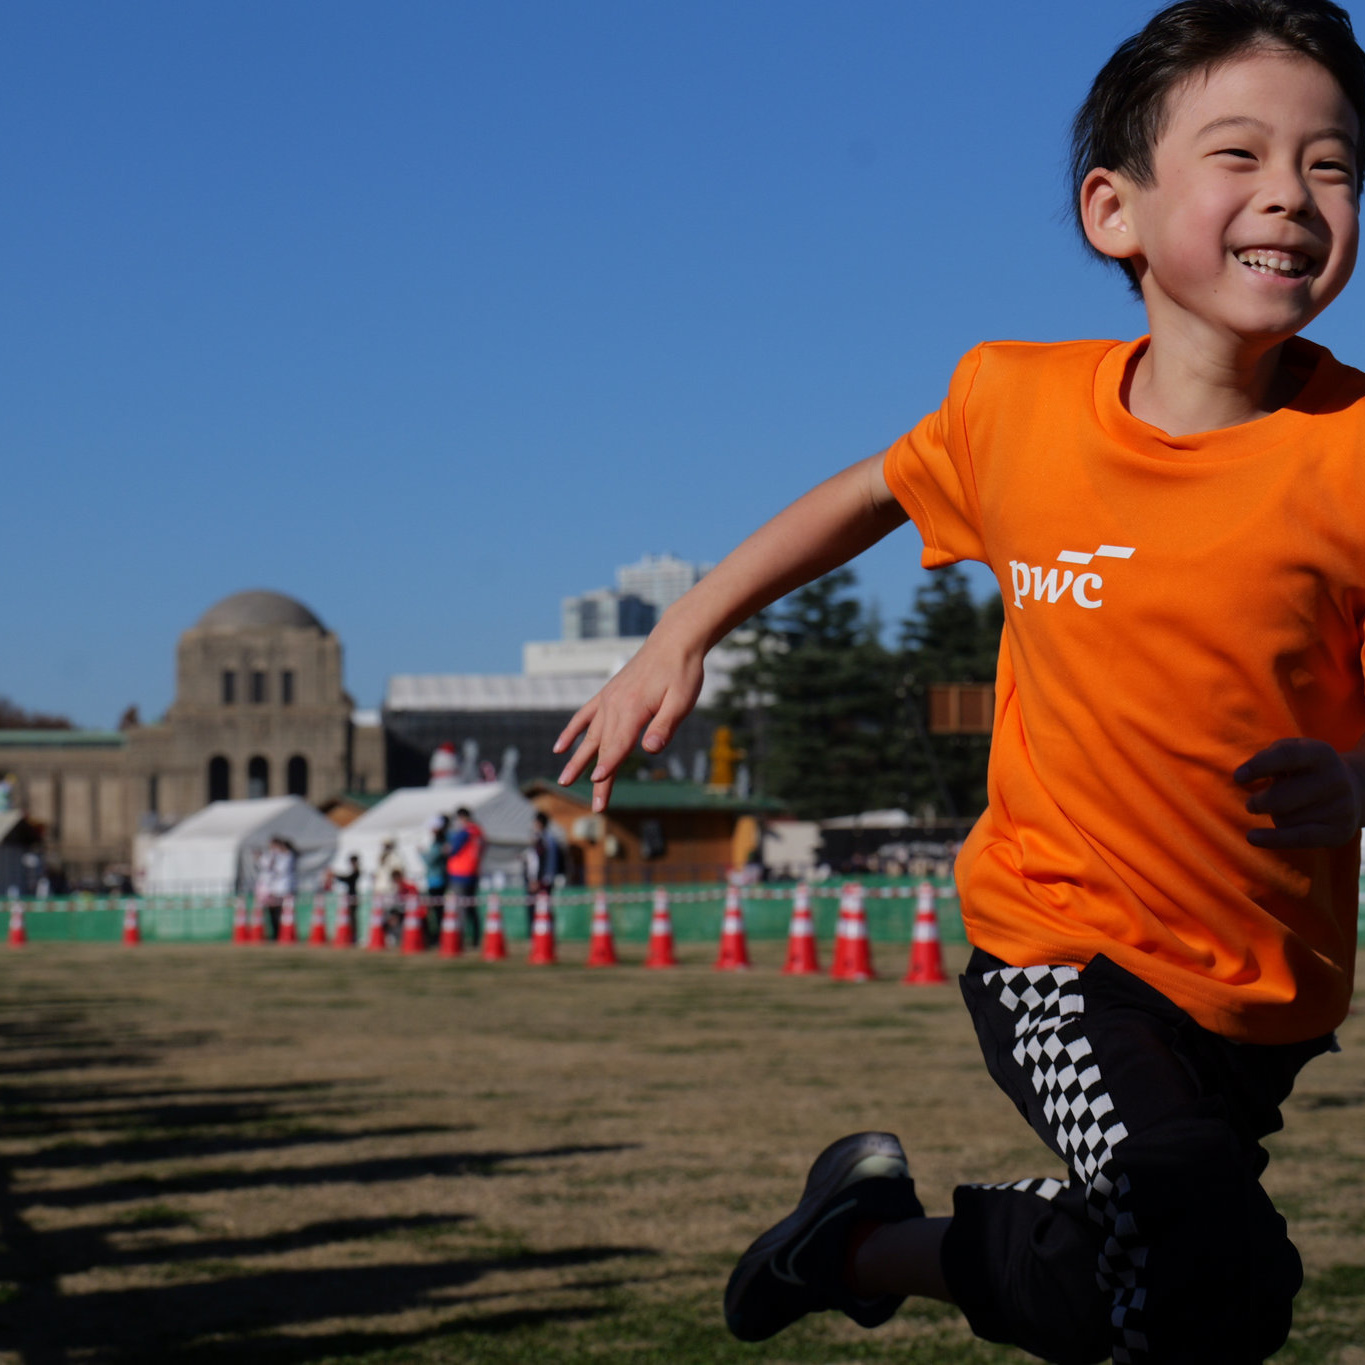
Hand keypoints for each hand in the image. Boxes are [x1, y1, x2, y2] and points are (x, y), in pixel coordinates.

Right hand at [553, 636, 705, 810]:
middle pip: (603, 748)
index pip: (618, 746)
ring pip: (590, 736)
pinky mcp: (608, 694)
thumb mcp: (682, 700)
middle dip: (598, 778)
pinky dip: (572, 732)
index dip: (609, 767)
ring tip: (564, 780)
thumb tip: (650, 749)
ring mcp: (608, 700)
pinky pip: (584, 716)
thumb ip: (665, 725)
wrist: (674, 641)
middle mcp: (614, 706)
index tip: (597, 785)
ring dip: (578, 760)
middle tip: (595, 806)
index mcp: (632, 710)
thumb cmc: (682, 672)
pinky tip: (561, 747)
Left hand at [1234, 738, 1364, 849]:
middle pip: (1281, 798)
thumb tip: (1241, 776)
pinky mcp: (1339, 831)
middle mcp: (1335, 779)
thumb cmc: (1305, 769)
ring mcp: (1341, 807)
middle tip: (1251, 804)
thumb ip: (1265, 758)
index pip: (1287, 756)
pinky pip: (1298, 838)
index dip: (1259, 766)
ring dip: (1275, 815)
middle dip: (1259, 802)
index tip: (1237, 777)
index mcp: (1321, 754)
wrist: (1354, 791)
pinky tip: (1252, 837)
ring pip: (1285, 818)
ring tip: (1289, 807)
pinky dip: (1272, 839)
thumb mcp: (1289, 752)